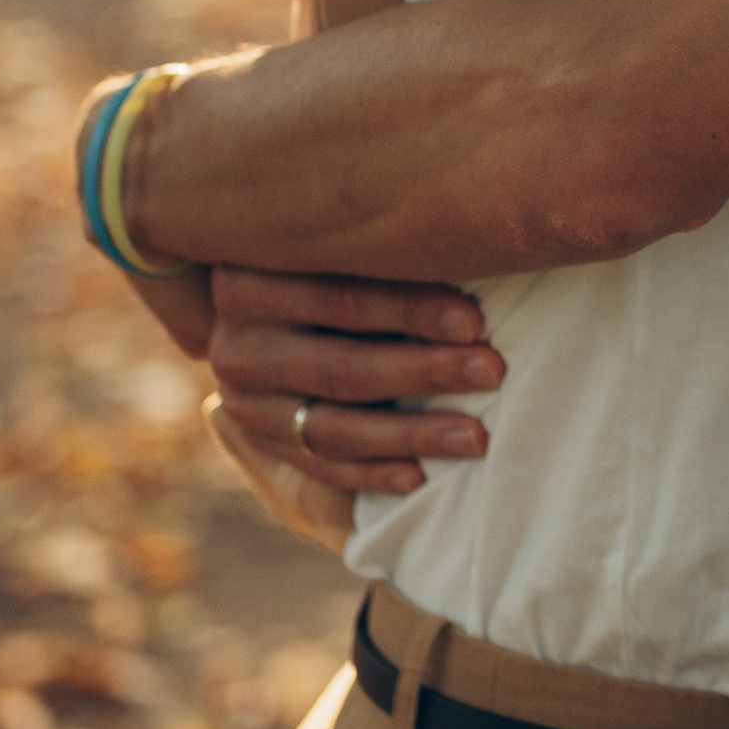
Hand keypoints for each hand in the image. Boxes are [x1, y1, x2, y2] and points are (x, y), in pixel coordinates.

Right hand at [205, 263, 502, 515]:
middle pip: (342, 366)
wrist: (272, 318)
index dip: (411, 309)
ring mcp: (244, 401)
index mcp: (251, 280)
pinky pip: (321, 467)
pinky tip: (419, 476)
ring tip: (475, 436)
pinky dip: (372, 473)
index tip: (473, 322)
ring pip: (334, 427)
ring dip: (411, 433)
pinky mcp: (260, 441)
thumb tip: (472, 254)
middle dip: (425, 371)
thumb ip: (382, 257)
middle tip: (491, 372)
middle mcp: (237, 344)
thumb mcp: (342, 252)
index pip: (342, 298)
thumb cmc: (340, 268)